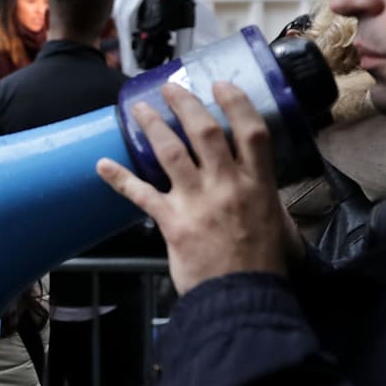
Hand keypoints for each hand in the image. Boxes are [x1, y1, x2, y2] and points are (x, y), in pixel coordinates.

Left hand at [95, 82, 299, 294]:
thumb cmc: (264, 268)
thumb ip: (271, 206)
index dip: (236, 103)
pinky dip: (120, 178)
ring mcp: (198, 202)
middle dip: (185, 104)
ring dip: (151, 126)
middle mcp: (228, 186)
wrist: (242, 300)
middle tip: (170, 87)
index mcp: (258, 186)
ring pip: (170, 152)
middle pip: (205, 131)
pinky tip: (102, 166)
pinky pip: (141, 194)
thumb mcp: (282, 230)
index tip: (221, 84)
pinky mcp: (172, 222)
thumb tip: (268, 200)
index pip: (251, 132)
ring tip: (137, 109)